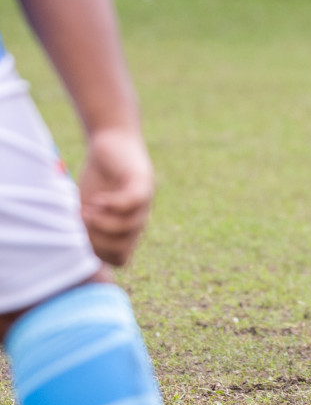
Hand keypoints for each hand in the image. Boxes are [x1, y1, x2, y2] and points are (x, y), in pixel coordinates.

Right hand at [76, 127, 154, 266]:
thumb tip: (72, 254)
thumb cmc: (98, 180)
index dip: (98, 254)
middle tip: (80, 222)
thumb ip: (83, 232)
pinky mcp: (142, 183)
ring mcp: (144, 203)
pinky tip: (97, 199)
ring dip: (102, 222)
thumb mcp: (87, 212)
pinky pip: (131, 202)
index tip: (81, 237)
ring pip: (128, 228)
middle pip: (122, 248)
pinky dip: (111, 204)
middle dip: (97, 240)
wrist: (112, 144)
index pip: (120, 260)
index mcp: (127, 231)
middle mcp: (139, 220)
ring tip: (86, 210)